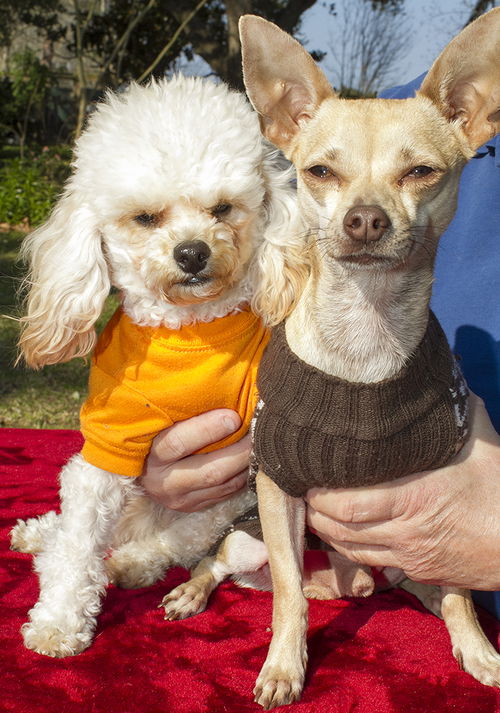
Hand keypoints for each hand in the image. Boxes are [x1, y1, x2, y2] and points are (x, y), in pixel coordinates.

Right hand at [140, 409, 249, 511]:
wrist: (141, 471)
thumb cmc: (156, 434)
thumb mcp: (160, 423)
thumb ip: (183, 411)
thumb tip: (219, 388)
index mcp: (150, 453)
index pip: (179, 442)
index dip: (208, 429)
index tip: (234, 417)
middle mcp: (162, 481)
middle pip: (210, 471)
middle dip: (239, 451)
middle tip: (259, 433)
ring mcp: (179, 498)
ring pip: (221, 485)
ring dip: (245, 465)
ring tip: (260, 445)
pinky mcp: (192, 507)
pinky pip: (225, 494)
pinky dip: (242, 476)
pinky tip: (250, 461)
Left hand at [306, 395, 499, 589]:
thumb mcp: (478, 442)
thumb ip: (451, 411)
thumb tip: (436, 374)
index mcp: (414, 497)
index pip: (347, 504)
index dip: (318, 494)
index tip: (308, 475)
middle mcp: (405, 530)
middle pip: (340, 527)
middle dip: (314, 511)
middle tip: (303, 490)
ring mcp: (409, 554)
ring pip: (349, 548)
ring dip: (325, 531)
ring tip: (313, 509)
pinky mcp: (416, 570)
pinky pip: (369, 563)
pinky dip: (347, 548)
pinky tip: (340, 532)